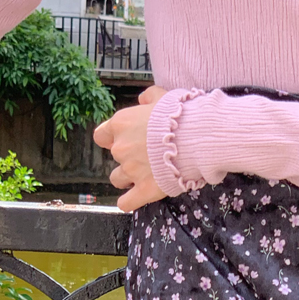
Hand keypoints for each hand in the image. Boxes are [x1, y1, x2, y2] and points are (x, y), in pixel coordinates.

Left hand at [94, 85, 168, 211]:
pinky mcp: (144, 190)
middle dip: (128, 156)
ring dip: (127, 178)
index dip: (113, 138)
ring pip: (117, 179)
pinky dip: (128, 202)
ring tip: (145, 175)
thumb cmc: (180, 115)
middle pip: (115, 157)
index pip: (102, 135)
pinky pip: (126, 203)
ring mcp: (131, 170)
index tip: (126, 139)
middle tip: (149, 155)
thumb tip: (141, 100)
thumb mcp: (162, 97)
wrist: (196, 137)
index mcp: (121, 124)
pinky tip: (134, 198)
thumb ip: (148, 97)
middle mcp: (121, 148)